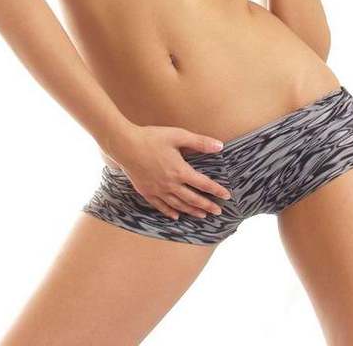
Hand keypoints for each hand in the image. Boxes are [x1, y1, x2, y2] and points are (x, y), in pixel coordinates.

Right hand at [100, 123, 232, 219]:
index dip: (216, 190)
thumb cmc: (152, 137)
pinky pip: (160, 206)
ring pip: (178, 205)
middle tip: (218, 212)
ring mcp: (157, 190)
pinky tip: (176, 216)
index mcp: (180, 171)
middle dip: (207, 205)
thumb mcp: (178, 135)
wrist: (125, 145)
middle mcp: (170, 184)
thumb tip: (220, 146)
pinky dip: (170, 212)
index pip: (203, 184)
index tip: (227, 196)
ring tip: (202, 216)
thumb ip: (200, 142)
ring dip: (192, 211)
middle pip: (193, 198)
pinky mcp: (146, 192)